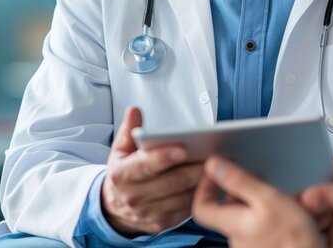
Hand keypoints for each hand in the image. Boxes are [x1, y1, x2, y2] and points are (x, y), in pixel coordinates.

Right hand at [101, 107, 203, 234]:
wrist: (114, 208)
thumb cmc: (123, 174)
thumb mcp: (120, 151)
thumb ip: (129, 130)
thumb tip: (135, 110)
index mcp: (122, 175)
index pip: (145, 165)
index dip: (164, 157)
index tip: (183, 147)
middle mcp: (134, 197)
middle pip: (171, 181)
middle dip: (194, 168)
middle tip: (214, 155)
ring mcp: (149, 212)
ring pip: (183, 196)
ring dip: (203, 182)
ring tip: (219, 167)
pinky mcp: (162, 223)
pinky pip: (187, 209)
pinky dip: (201, 195)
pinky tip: (212, 183)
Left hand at [192, 156, 323, 247]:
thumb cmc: (294, 239)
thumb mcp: (268, 199)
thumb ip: (239, 181)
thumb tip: (214, 165)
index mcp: (232, 225)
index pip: (200, 207)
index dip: (205, 187)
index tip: (217, 171)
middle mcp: (237, 239)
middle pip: (225, 211)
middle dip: (236, 190)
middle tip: (252, 177)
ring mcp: (251, 246)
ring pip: (243, 218)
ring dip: (253, 201)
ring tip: (271, 191)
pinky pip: (258, 228)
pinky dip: (265, 215)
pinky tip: (282, 212)